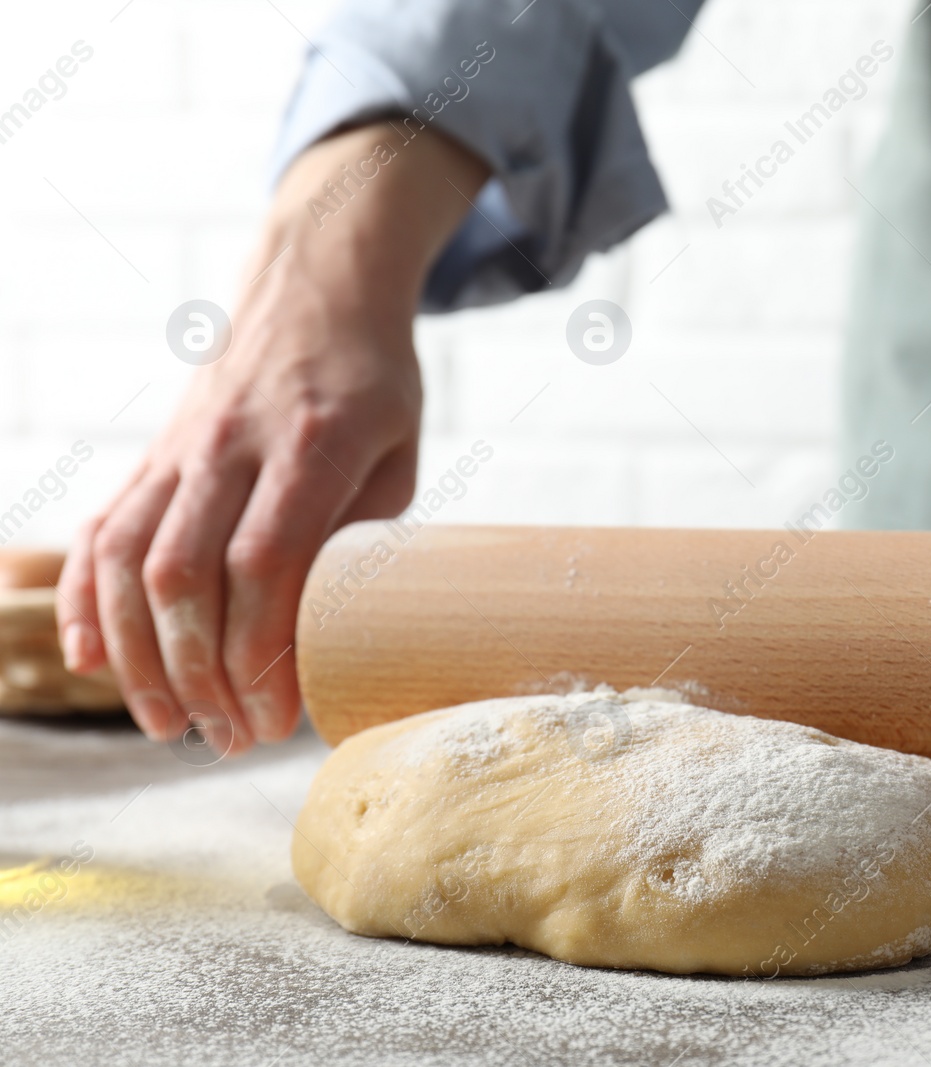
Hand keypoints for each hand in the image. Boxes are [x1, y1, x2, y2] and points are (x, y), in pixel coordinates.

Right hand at [57, 123, 487, 750]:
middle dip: (201, 673)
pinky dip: (86, 600)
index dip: (261, 651)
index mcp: (312, 443)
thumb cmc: (373, 383)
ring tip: (171, 724)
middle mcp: (232, 445)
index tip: (276, 717)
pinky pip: (101, 532)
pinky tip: (91, 660)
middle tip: (233, 739)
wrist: (314, 288)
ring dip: (139, 655)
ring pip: (130, 560)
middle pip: (187, 573)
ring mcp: (181, 449)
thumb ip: (363, 535)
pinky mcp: (153, 456)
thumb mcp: (399, 452)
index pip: (266, 562)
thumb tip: (331, 635)